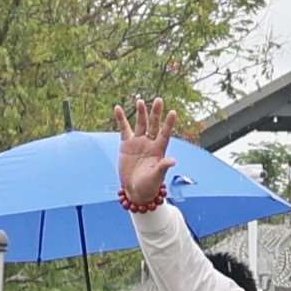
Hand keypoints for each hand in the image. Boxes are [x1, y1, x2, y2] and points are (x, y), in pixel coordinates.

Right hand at [116, 98, 174, 217]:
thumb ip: (163, 167)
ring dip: (141, 113)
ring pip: (140, 124)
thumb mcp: (157, 176)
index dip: (169, 123)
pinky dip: (121, 119)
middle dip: (156, 113)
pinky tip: (118, 108)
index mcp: (159, 150)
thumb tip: (173, 160)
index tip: (173, 112)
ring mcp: (138, 142)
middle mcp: (150, 143)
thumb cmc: (149, 186)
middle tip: (158, 100)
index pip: (165, 133)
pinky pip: (124, 128)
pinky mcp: (126, 144)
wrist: (135, 190)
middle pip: (154, 125)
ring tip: (140, 101)